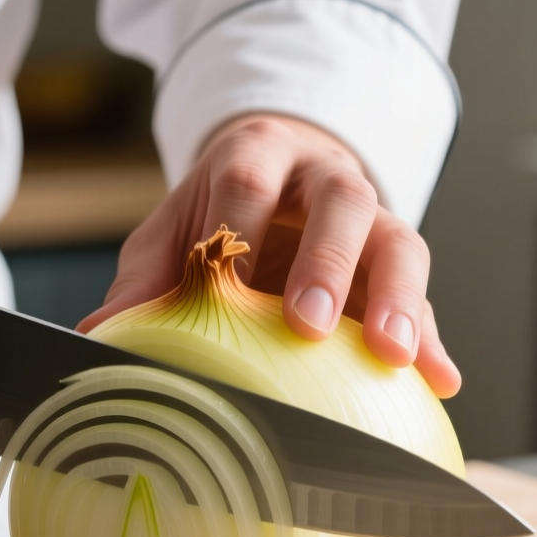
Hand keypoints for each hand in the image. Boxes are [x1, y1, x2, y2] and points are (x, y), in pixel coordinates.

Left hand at [78, 114, 460, 397]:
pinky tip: (439, 380)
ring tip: (393, 355)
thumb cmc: (219, 215)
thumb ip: (144, 278)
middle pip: (340, 203)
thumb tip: (97, 334)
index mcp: (259, 155)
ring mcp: (372, 219)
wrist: (278, 181)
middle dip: (326, 260)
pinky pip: (426, 298)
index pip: (250, 180)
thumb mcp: (174, 231)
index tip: (229, 282)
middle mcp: (324, 178)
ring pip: (398, 243)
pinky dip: (433, 339)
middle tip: (308, 321)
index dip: (241, 226)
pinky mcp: (396, 265)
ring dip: (398, 299)